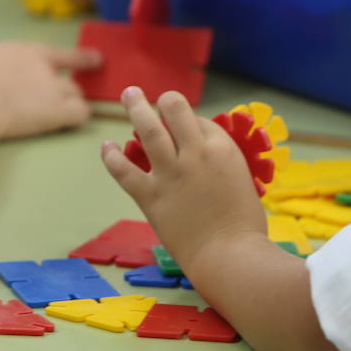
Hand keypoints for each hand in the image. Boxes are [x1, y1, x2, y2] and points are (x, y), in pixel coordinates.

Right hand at [0, 42, 100, 138]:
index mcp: (22, 52)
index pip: (60, 54)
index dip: (81, 58)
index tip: (96, 59)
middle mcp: (43, 67)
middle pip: (68, 81)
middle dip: (65, 92)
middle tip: (56, 104)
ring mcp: (52, 89)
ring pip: (76, 96)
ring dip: (70, 105)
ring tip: (59, 116)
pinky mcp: (56, 112)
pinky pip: (81, 114)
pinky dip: (77, 118)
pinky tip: (67, 124)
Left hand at [101, 88, 268, 271]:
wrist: (229, 256)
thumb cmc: (245, 224)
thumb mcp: (242, 180)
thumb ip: (222, 163)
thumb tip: (202, 155)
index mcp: (222, 148)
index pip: (199, 120)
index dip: (190, 124)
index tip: (185, 132)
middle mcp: (195, 154)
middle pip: (174, 109)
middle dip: (160, 99)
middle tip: (144, 94)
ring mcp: (170, 174)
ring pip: (147, 129)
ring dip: (135, 107)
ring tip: (129, 94)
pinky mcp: (151, 197)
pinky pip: (124, 171)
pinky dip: (112, 157)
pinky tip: (106, 147)